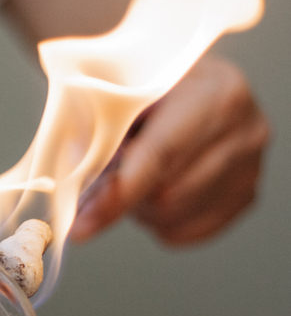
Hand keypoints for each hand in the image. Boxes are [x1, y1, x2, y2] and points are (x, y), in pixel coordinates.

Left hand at [71, 54, 269, 244]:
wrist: (178, 82)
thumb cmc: (141, 85)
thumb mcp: (112, 91)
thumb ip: (93, 133)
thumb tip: (65, 189)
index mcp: (213, 91)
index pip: (160, 154)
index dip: (116, 194)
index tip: (79, 227)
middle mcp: (244, 129)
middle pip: (167, 194)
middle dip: (124, 195)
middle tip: (104, 176)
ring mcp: (251, 166)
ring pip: (173, 217)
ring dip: (140, 207)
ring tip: (136, 172)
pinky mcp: (245, 196)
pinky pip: (185, 233)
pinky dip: (157, 221)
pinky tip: (155, 189)